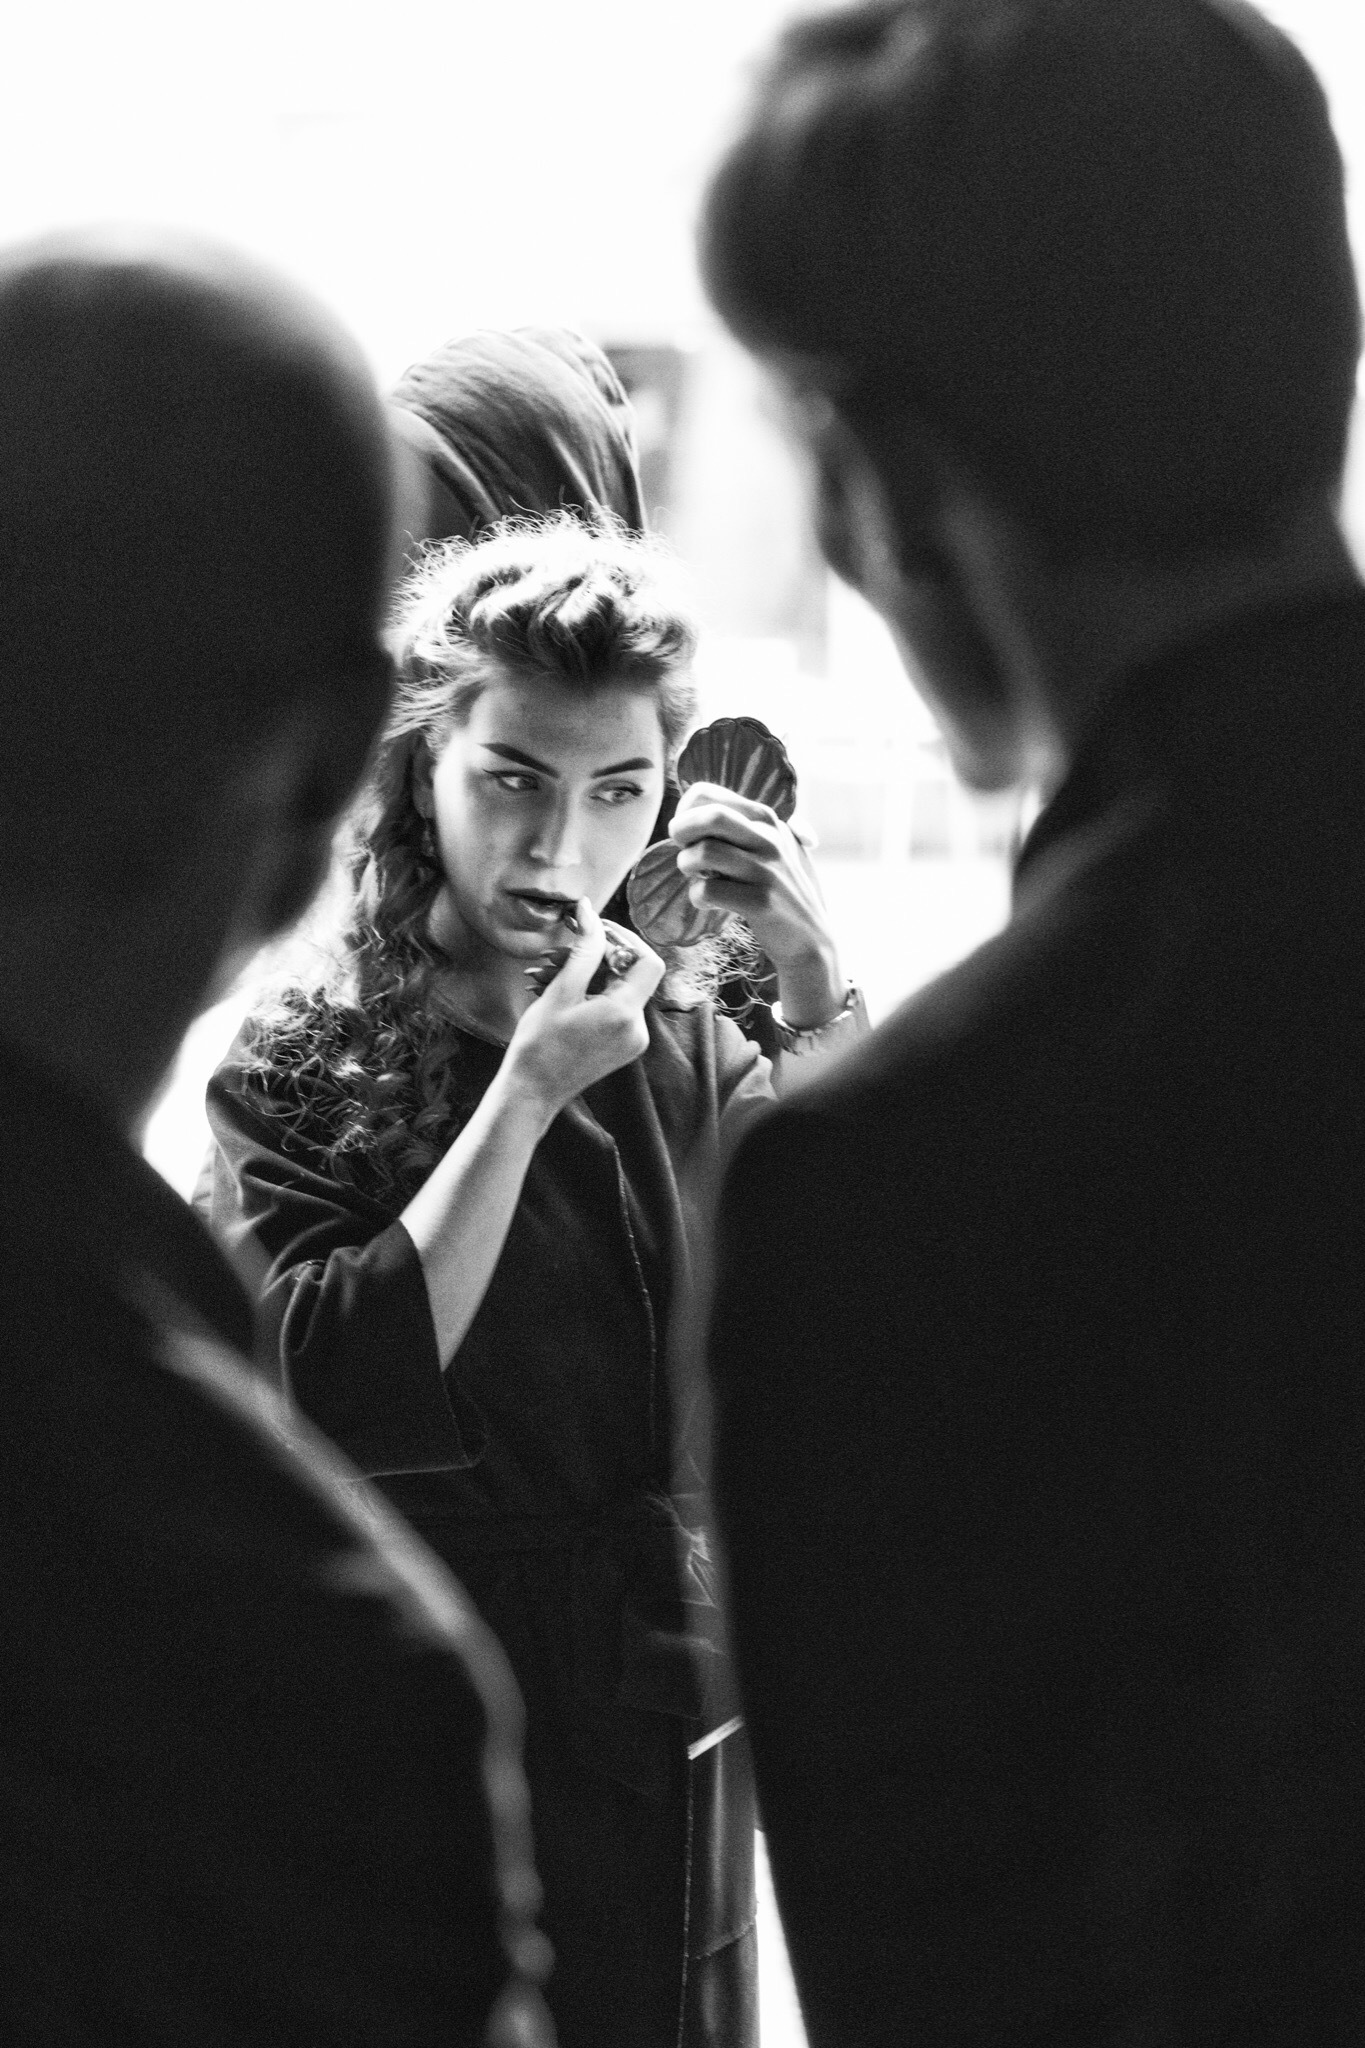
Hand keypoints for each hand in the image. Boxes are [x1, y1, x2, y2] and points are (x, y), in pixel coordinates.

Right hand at [504, 897, 663, 1118]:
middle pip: (631, 974)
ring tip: (548, 973)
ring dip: (589, 975)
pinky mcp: (622, 1046)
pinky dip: (591, 994)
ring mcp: (632, 1040)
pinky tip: (559, 993)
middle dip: (597, 957)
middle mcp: (637, 1028)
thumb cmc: (539, 1046)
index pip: (648, 960)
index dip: (625, 939)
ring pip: (619, 990)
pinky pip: (614, 1008)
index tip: (595, 929)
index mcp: (625, 1014)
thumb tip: (590, 912)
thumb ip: (583, 949)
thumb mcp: (561, 991)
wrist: (532, 1093)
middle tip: (560, 951)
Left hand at [669, 783, 843, 1025]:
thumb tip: (706, 799)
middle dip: (681, 830)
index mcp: (767, 820)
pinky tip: (706, 902)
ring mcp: (767, 871)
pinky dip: (697, 896)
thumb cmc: (786, 890)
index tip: (687, 832)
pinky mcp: (761, 903)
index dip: (684, 811)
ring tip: (696, 877)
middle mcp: (769, 839)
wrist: (811, 938)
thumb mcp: (783, 846)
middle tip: (682, 849)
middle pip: (710, 815)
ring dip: (686, 865)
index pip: (707, 794)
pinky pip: (709, 890)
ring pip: (704, 852)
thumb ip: (756, 823)